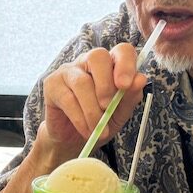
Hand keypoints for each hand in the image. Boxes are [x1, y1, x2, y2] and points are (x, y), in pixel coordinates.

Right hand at [39, 43, 146, 158]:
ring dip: (92, 110)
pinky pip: (67, 98)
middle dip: (106, 84)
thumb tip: (140, 79)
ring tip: (99, 129)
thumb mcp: (120, 114)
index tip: (125, 86)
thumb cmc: (100, 122)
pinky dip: (80, 118)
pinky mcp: (51, 84)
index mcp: (110, 64)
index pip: (121, 51)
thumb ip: (130, 97)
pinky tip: (86, 130)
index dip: (125, 64)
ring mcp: (68, 70)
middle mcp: (88, 62)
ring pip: (82, 82)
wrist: (74, 141)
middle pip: (97, 57)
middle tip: (108, 107)